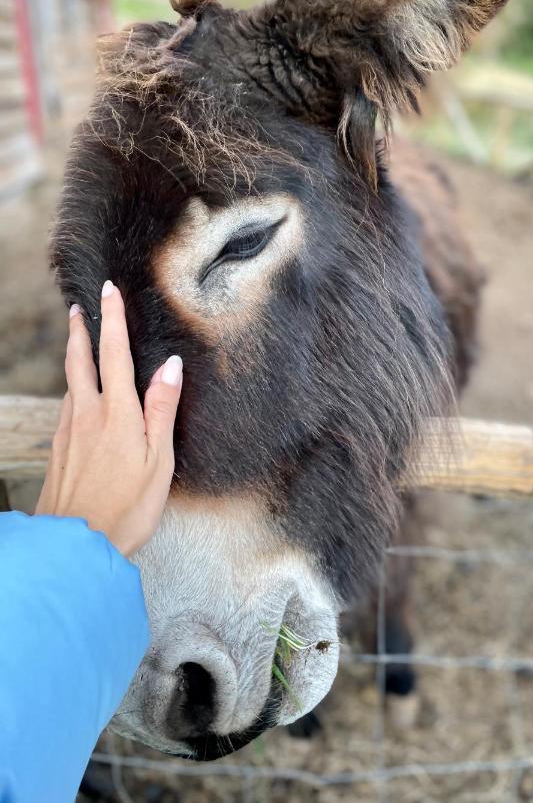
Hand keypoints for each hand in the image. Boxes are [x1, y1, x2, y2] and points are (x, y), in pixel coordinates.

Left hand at [36, 280, 182, 555]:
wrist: (77, 545)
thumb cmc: (127, 507)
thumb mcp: (159, 459)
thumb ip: (161, 409)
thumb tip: (170, 367)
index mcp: (116, 413)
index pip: (114, 354)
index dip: (112, 320)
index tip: (110, 291)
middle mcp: (86, 415)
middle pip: (79, 361)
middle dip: (80, 331)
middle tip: (78, 308)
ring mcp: (67, 433)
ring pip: (69, 384)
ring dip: (73, 358)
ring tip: (78, 344)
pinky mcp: (57, 452)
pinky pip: (65, 409)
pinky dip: (71, 390)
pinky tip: (76, 399)